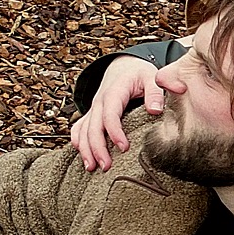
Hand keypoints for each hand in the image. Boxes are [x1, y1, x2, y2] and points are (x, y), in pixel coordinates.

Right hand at [69, 55, 162, 171]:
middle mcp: (99, 101)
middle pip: (93, 127)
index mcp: (114, 92)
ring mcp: (93, 109)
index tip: (124, 148)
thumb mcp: (151, 77)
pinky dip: (78, 142)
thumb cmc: (139, 74)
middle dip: (97, 148)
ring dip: (85, 150)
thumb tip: (155, 111)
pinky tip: (84, 157)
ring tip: (92, 168)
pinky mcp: (91, 114)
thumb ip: (156, 93)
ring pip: (82, 130)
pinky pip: (79, 128)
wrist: (123, 66)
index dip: (114, 132)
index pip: (110, 114)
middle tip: (106, 166)